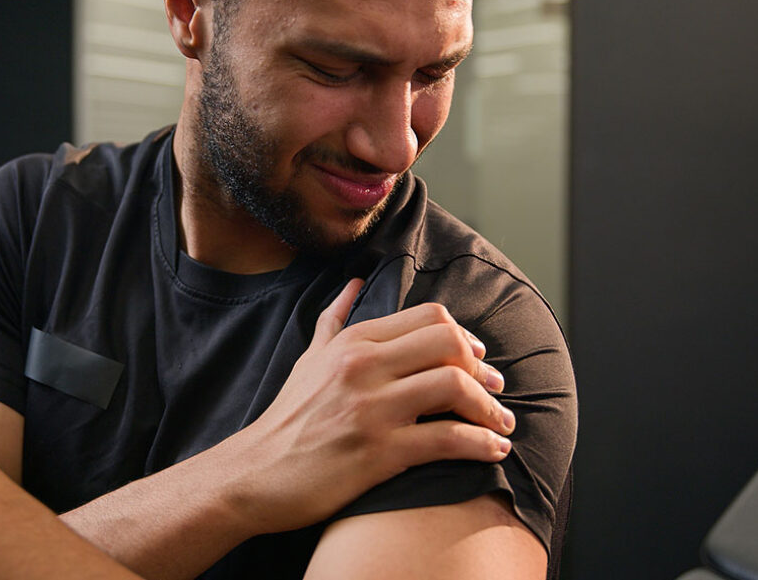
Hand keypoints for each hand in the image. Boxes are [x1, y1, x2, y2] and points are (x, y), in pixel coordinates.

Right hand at [228, 279, 513, 531]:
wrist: (255, 475)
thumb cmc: (287, 419)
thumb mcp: (308, 359)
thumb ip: (334, 320)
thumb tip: (354, 283)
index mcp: (353, 343)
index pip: (429, 318)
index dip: (464, 336)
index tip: (477, 359)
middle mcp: (363, 367)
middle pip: (449, 344)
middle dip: (483, 368)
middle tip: (495, 389)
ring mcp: (371, 409)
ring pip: (454, 388)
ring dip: (490, 407)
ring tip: (502, 423)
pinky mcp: (379, 452)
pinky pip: (448, 440)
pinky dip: (481, 444)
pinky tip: (494, 450)